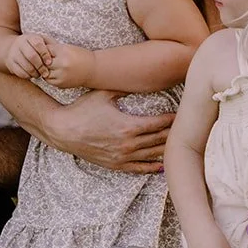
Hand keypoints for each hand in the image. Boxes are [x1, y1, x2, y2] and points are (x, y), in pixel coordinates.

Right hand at [5, 33, 54, 79]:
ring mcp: (14, 53)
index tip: (50, 62)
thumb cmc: (33, 46)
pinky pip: (20, 72)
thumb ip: (50, 46)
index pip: (38, 44)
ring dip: (34, 72)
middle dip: (40, 66)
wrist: (12, 48)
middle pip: (31, 56)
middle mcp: (20, 44)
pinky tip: (32, 75)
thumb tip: (58, 54)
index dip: (45, 54)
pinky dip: (28, 76)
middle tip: (45, 72)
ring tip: (40, 74)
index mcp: (30, 37)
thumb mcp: (41, 41)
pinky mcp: (10, 63)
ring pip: (25, 65)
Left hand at [43, 40, 96, 89]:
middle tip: (44, 59)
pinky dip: (49, 76)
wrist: (92, 70)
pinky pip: (48, 80)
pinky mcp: (61, 83)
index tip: (45, 51)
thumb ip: (54, 49)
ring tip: (49, 67)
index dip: (44, 50)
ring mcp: (61, 75)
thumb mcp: (67, 48)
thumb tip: (37, 48)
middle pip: (43, 62)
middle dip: (43, 60)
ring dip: (45, 69)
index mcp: (64, 52)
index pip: (46, 50)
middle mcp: (62, 64)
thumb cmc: (79, 56)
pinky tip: (53, 73)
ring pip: (44, 72)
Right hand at [47, 88, 171, 173]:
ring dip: (166, 150)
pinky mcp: (115, 165)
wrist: (63, 131)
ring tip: (178, 145)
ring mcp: (122, 156)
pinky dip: (152, 167)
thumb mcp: (104, 94)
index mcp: (129, 125)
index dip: (171, 119)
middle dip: (172, 133)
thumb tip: (139, 78)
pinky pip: (139, 168)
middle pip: (159, 140)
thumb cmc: (82, 110)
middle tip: (184, 128)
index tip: (180, 114)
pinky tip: (162, 166)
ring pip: (152, 155)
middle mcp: (129, 144)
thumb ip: (124, 88)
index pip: (159, 124)